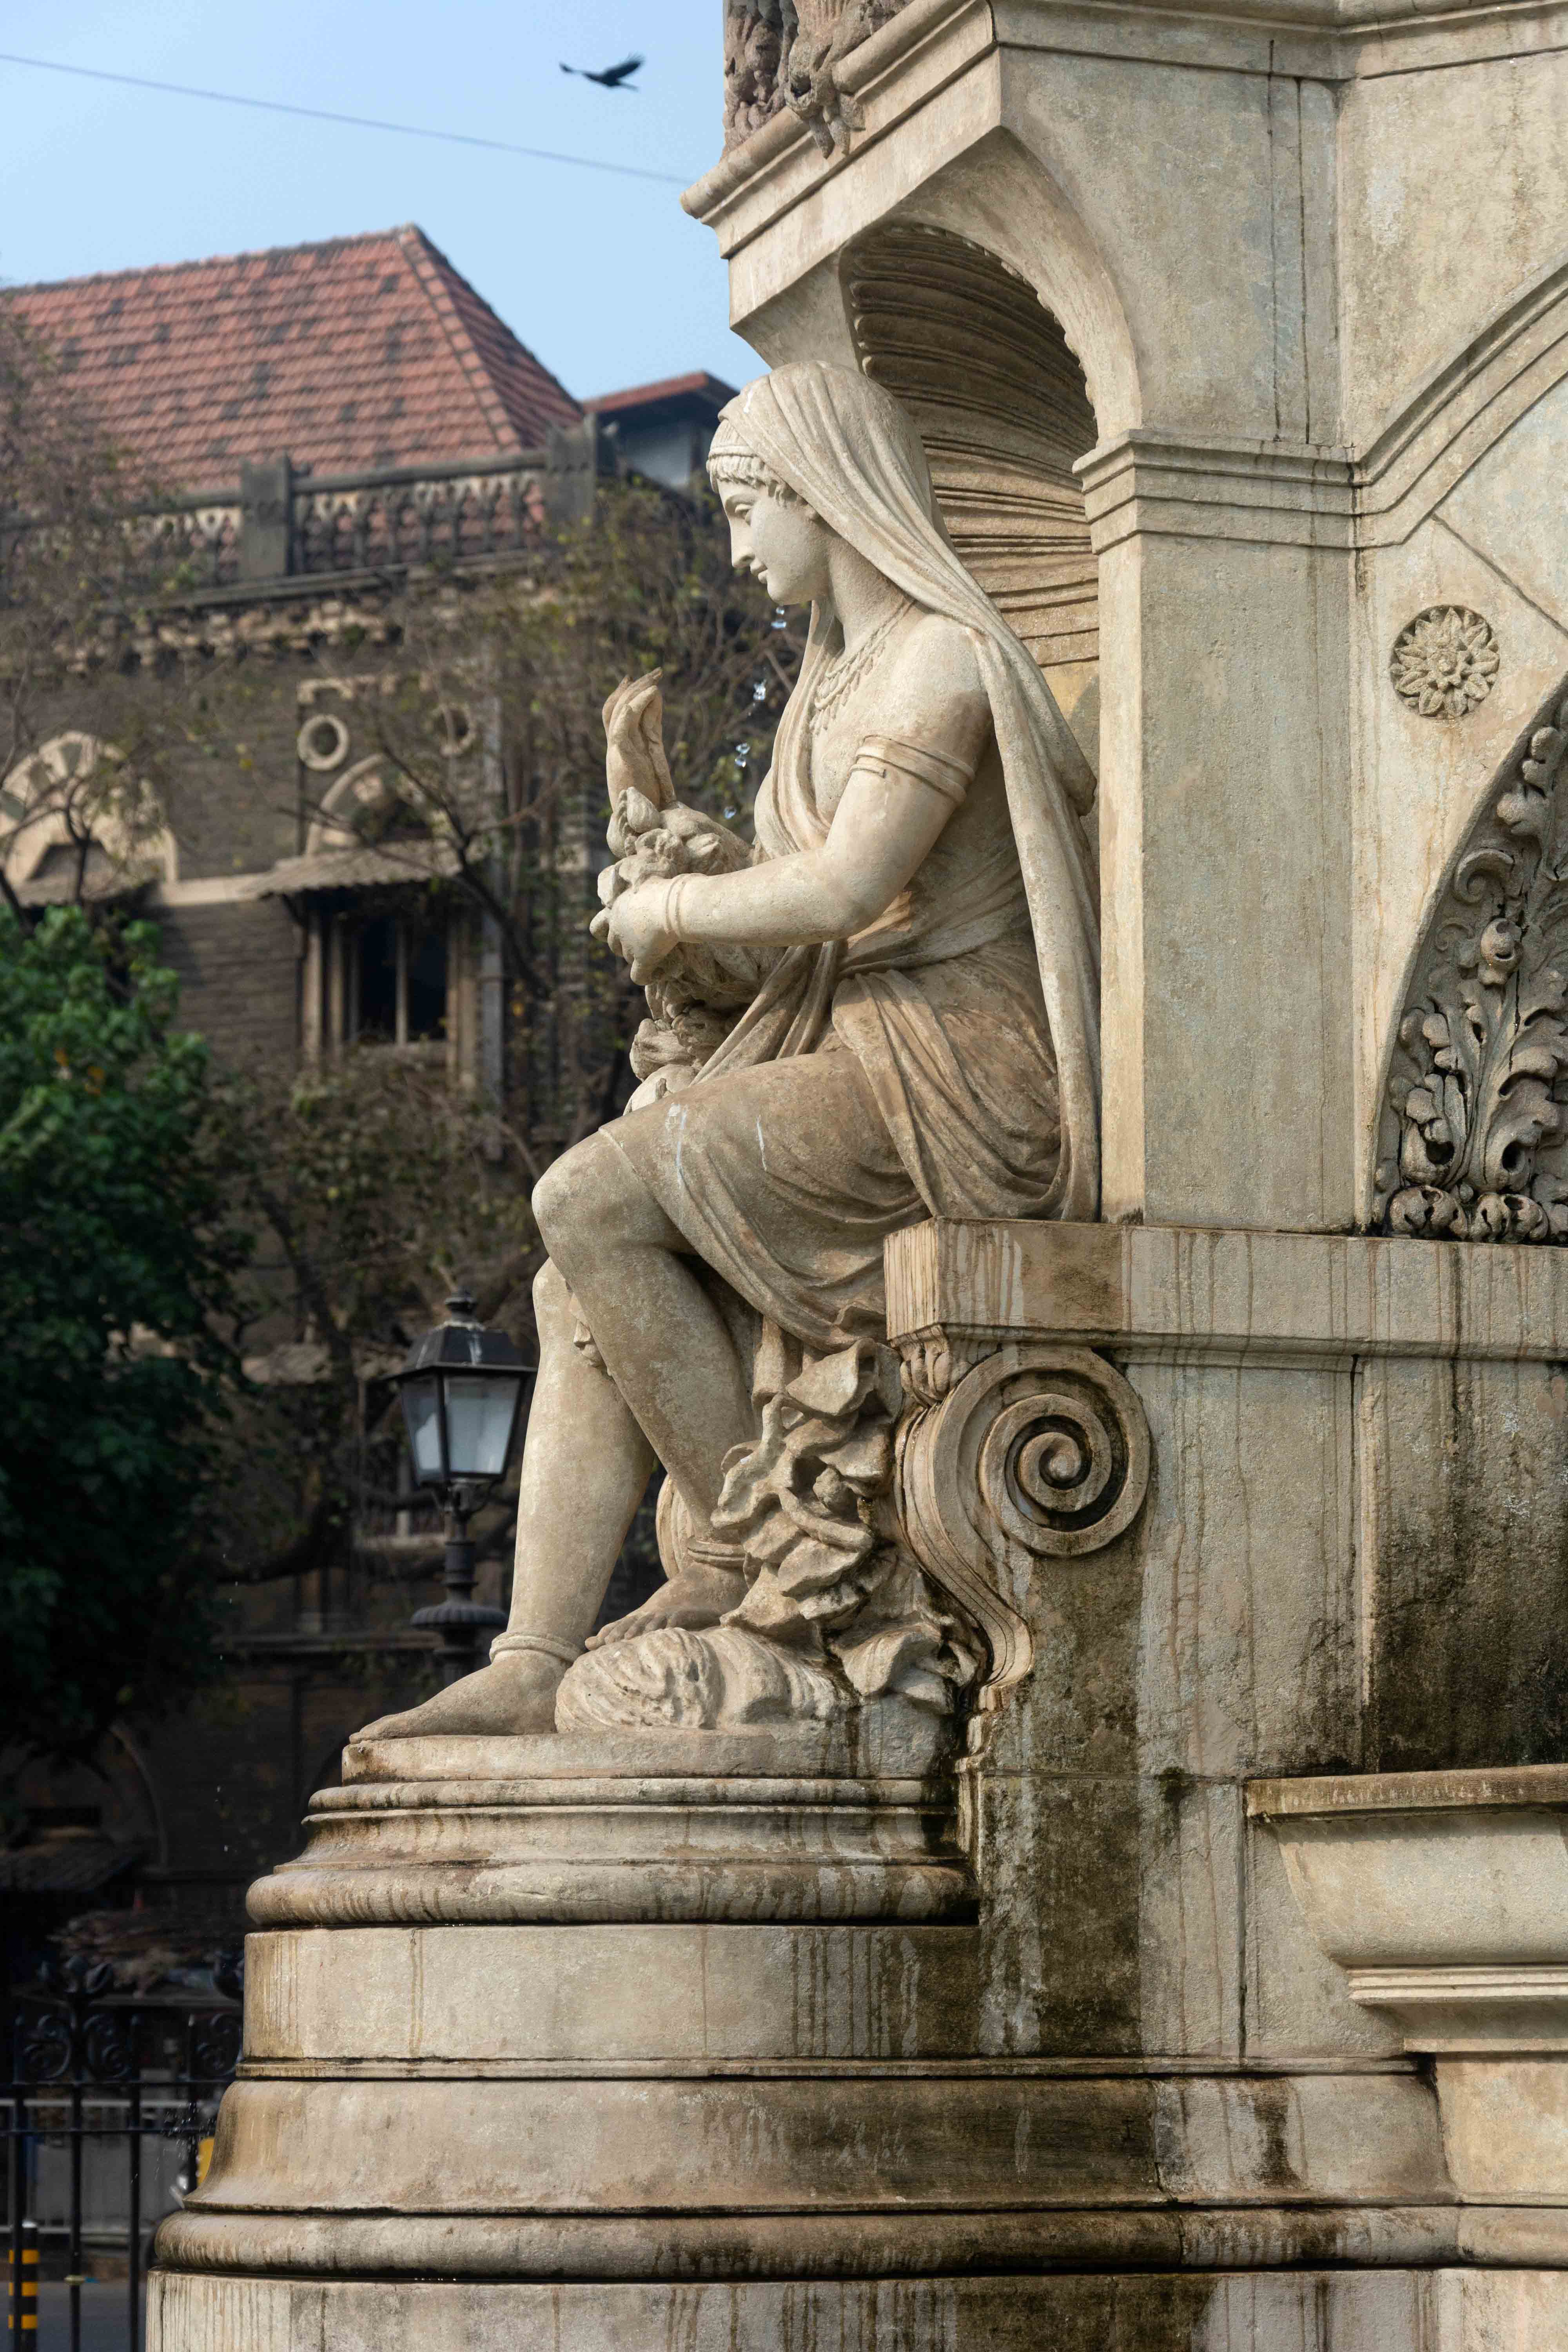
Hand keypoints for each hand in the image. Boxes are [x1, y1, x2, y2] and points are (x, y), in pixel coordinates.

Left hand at [601, 880, 675, 981]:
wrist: (677, 905)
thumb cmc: (667, 891)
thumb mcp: (647, 884)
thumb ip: (641, 891)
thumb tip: (646, 889)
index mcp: (616, 910)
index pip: (598, 927)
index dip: (611, 932)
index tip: (627, 930)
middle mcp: (618, 929)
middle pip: (614, 946)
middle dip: (625, 947)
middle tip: (645, 942)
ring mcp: (630, 945)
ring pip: (628, 959)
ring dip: (639, 958)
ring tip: (657, 953)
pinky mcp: (643, 958)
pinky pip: (638, 976)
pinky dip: (646, 977)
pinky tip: (656, 975)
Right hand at [603, 670, 673, 814]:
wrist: (637, 829)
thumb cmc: (646, 805)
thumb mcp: (651, 766)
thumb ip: (652, 744)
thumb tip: (658, 727)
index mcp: (620, 751)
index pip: (616, 716)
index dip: (624, 695)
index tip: (634, 678)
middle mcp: (615, 748)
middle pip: (615, 707)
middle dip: (634, 687)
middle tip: (655, 671)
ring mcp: (615, 751)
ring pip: (618, 710)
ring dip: (637, 690)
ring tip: (656, 678)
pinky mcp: (620, 757)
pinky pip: (624, 723)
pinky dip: (637, 704)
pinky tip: (654, 692)